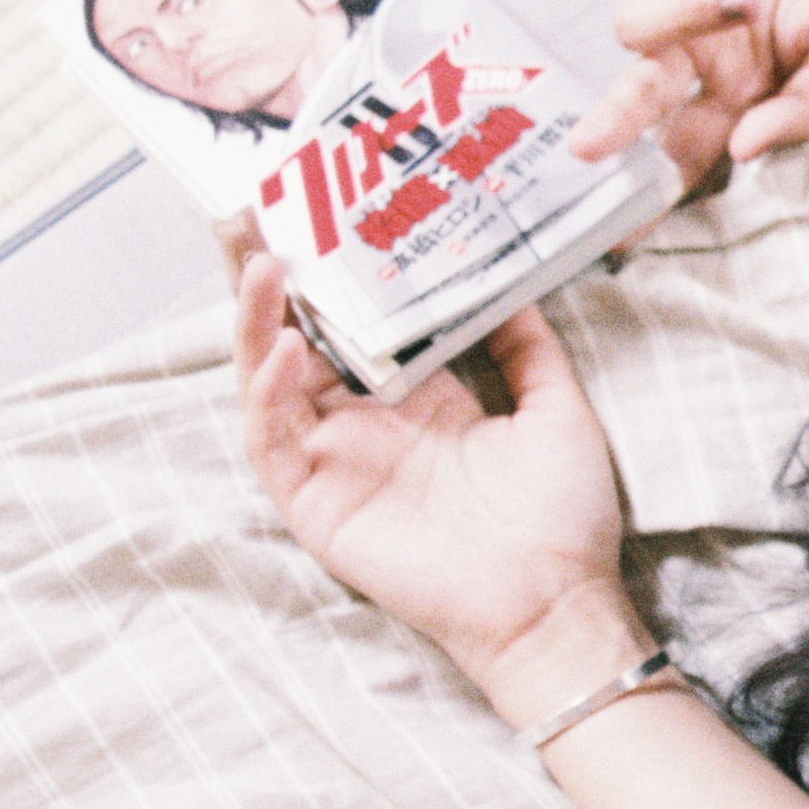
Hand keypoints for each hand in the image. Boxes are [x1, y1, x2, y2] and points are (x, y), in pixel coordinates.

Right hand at [233, 256, 646, 706]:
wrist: (554, 599)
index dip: (332, 272)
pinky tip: (282, 348)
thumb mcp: (557, 407)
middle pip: (297, 337)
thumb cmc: (560, 515)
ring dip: (255, 321)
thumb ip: (528, 347)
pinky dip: (268, 394)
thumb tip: (513, 282)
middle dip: (268, 280)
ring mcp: (334, 462)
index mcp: (419, 399)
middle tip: (247, 212)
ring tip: (259, 262)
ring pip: (269, 380)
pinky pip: (273, 442)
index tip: (317, 209)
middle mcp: (366, 424)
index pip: (356, 321)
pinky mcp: (314, 504)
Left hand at [569, 0, 808, 168]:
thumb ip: (801, 111)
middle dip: (613, 123)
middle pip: (637, 96)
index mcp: (742, 86)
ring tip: (748, 1)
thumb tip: (744, 154)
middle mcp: (702, 44)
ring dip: (685, 19)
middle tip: (592, 148)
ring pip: (635, 26)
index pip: (686, 148)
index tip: (626, 234)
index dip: (655, 191)